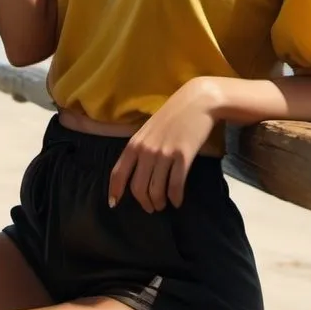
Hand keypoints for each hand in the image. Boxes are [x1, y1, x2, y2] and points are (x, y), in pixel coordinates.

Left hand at [107, 78, 220, 212]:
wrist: (197, 101)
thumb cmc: (172, 115)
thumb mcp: (148, 129)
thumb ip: (140, 148)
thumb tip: (135, 171)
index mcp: (134, 144)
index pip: (118, 173)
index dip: (115, 191)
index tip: (114, 204)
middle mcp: (146, 151)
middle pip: (138, 187)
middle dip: (143, 202)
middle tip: (150, 207)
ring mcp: (164, 154)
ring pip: (156, 190)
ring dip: (159, 202)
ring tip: (163, 204)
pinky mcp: (183, 156)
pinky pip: (175, 185)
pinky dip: (175, 198)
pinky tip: (177, 201)